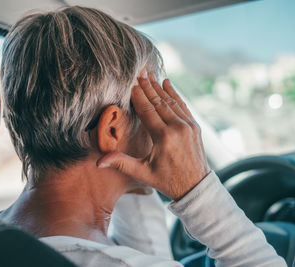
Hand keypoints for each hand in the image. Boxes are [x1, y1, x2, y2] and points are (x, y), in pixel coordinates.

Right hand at [97, 73, 209, 199]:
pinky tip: (169, 83)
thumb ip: (121, 163)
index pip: (148, 111)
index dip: (138, 97)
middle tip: (140, 72)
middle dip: (148, 87)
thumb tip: (99, 162)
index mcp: (164, 137)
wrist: (195, 187)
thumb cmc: (167, 181)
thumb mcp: (142, 173)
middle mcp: (178, 128)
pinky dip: (175, 94)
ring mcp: (189, 126)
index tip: (131, 84)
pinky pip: (183, 106)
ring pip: (171, 101)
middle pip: (159, 102)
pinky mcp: (195, 127)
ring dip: (160, 87)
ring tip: (151, 75)